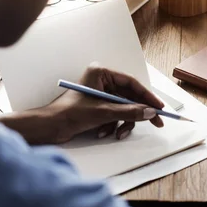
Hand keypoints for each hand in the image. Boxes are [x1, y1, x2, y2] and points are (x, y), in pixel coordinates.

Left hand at [41, 65, 164, 143]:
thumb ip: (129, 111)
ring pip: (124, 108)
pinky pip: (115, 115)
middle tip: (156, 122)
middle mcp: (102, 81)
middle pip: (130, 97)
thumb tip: (150, 112)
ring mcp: (100, 95)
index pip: (131, 83)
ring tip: (117, 133)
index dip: (147, 96)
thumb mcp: (103, 112)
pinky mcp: (97, 107)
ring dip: (122, 122)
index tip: (159, 107)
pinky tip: (104, 133)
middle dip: (138, 113)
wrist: (48, 128)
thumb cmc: (68, 113)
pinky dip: (113, 125)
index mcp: (101, 73)